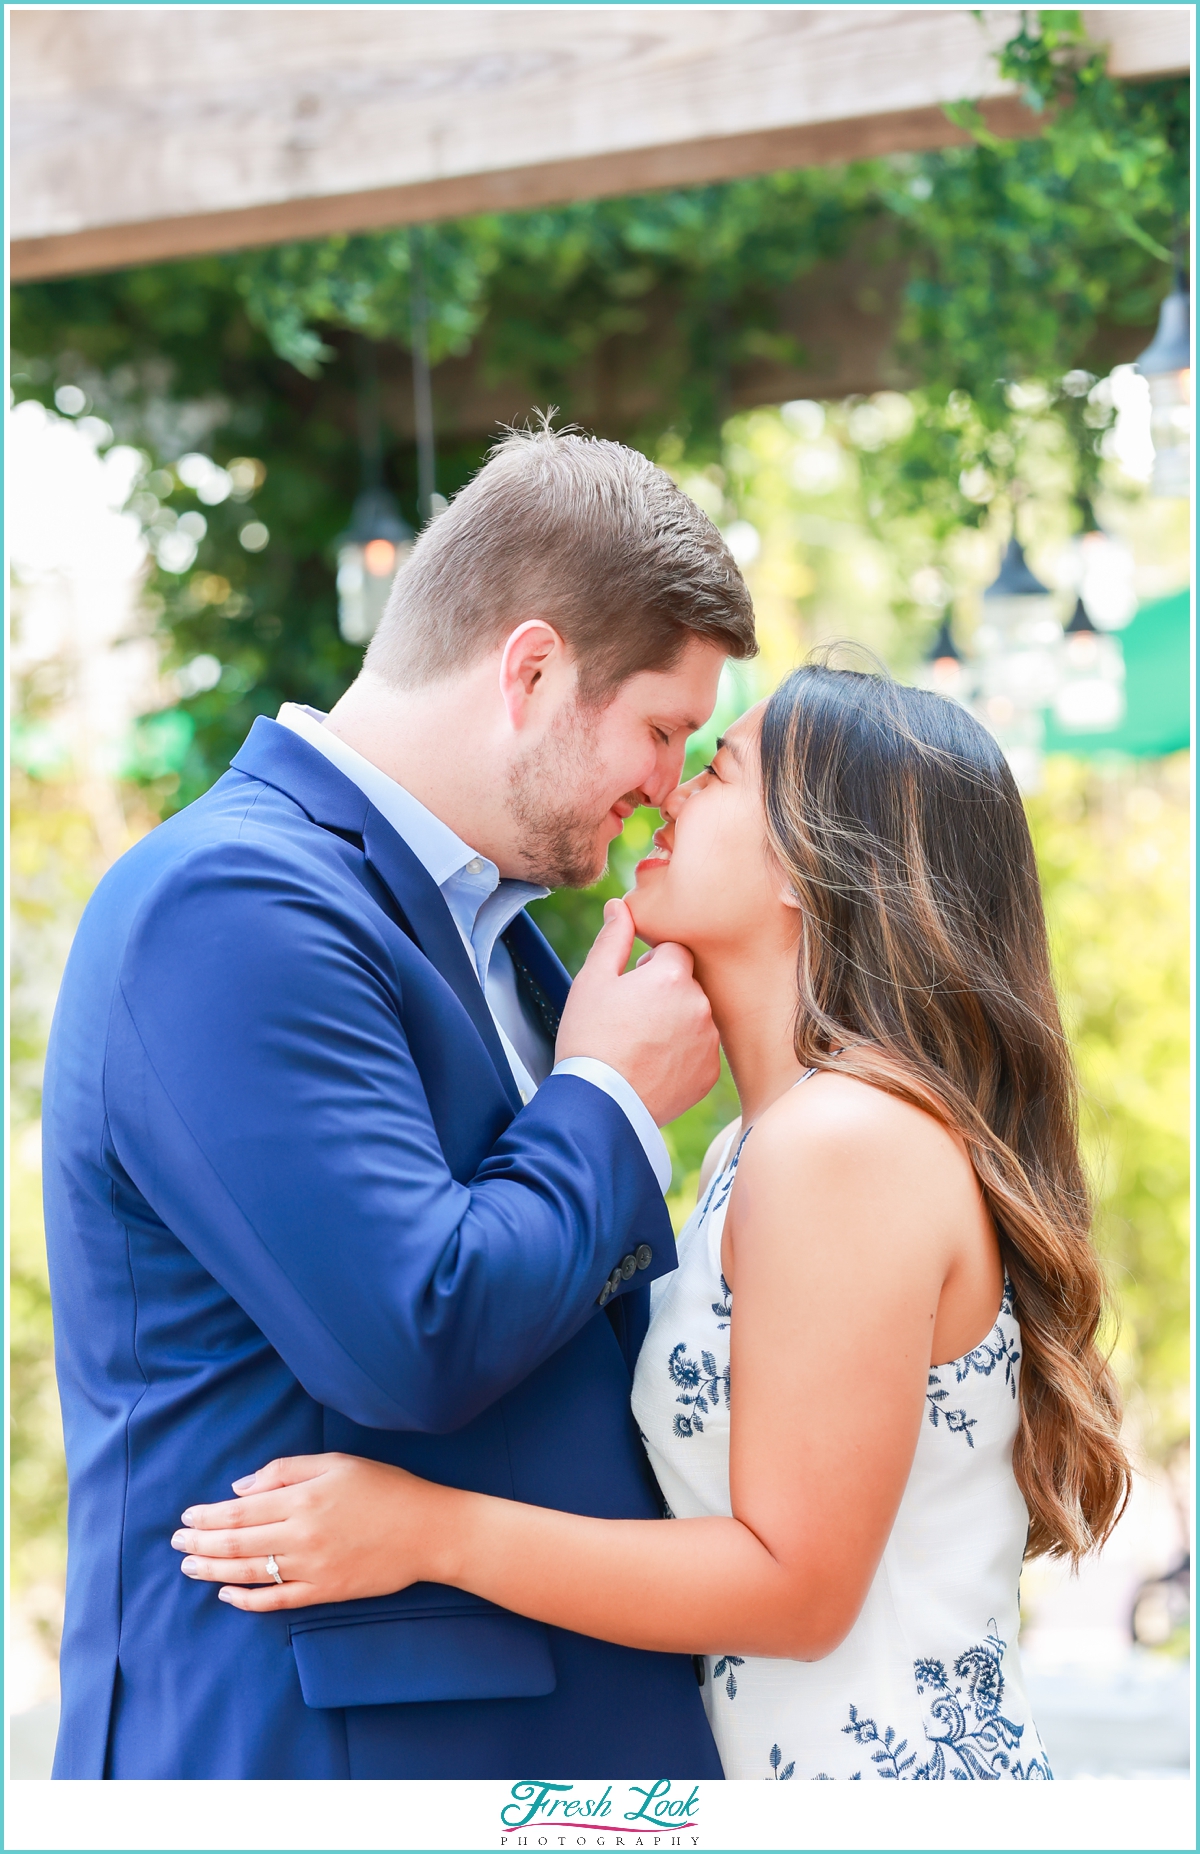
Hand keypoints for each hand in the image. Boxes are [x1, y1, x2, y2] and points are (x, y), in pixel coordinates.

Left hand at [170, 1453, 446, 1611]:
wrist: (427, 1530)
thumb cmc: (385, 1488)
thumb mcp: (337, 1463)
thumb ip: (285, 1470)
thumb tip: (240, 1488)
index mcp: (303, 1498)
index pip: (239, 1511)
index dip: (207, 1517)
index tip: (186, 1517)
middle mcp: (301, 1536)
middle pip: (237, 1544)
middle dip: (201, 1544)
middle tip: (176, 1544)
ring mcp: (311, 1568)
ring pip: (249, 1573)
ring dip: (213, 1571)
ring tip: (190, 1568)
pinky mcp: (324, 1591)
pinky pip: (276, 1600)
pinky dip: (247, 1600)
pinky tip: (227, 1596)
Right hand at [555, 898, 719, 1124]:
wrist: (600, 1104)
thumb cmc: (590, 1038)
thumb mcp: (592, 981)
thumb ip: (613, 938)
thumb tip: (619, 905)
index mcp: (674, 975)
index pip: (673, 951)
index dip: (648, 966)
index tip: (629, 988)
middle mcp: (700, 1004)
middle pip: (687, 984)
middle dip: (665, 993)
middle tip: (630, 1019)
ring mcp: (709, 1041)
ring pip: (695, 1017)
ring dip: (675, 1022)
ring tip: (641, 1045)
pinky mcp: (710, 1073)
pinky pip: (699, 1051)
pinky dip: (682, 1055)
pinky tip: (653, 1066)